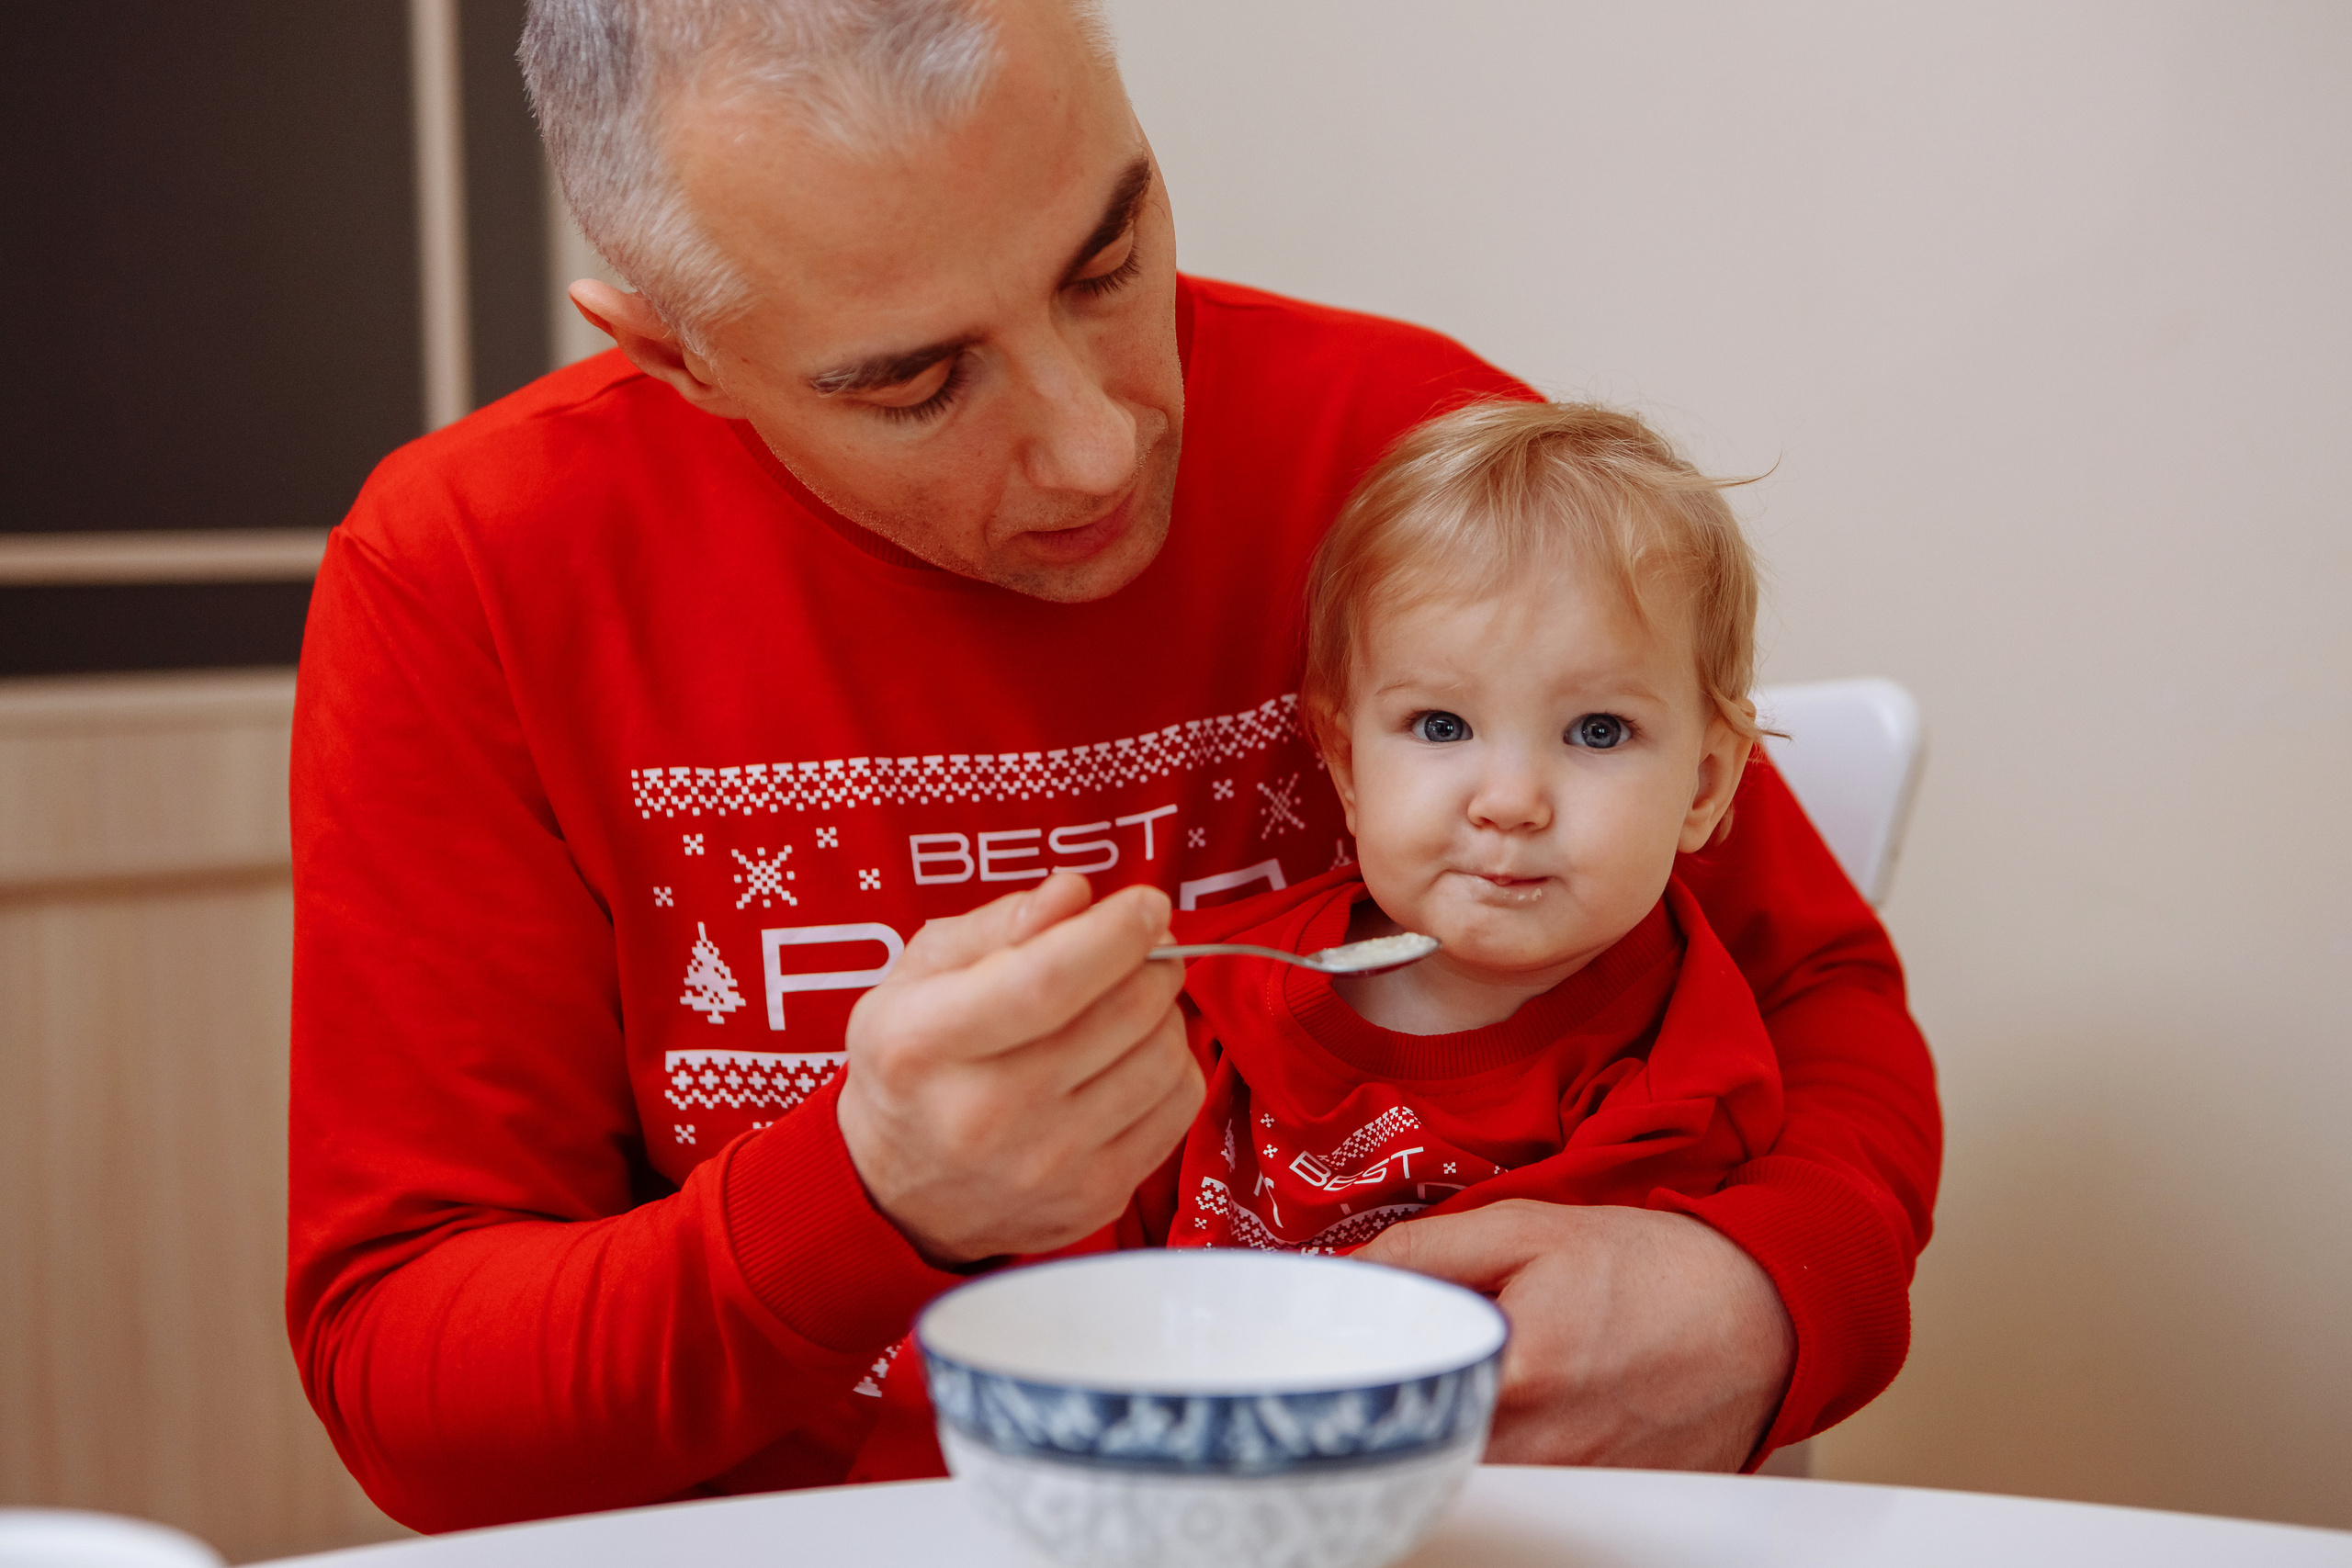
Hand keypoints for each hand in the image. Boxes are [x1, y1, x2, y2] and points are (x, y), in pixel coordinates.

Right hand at [835, 872, 1202, 1266]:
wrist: (899, 1193)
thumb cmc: (913, 1064)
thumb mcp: (919, 975)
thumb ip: (997, 923)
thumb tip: (1074, 893)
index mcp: (926, 1043)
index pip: (1047, 980)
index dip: (1115, 932)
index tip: (1145, 904)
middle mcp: (986, 1114)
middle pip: (1121, 1013)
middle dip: (1151, 961)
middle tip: (1142, 947)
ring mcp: (1046, 1165)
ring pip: (1163, 1057)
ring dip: (1164, 1011)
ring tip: (1130, 1002)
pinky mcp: (1095, 1198)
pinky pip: (1178, 1106)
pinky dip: (1173, 1065)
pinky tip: (1134, 1055)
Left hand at [1356, 1201, 1794, 1468]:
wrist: (1758, 1313)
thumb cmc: (1647, 1268)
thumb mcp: (1524, 1229)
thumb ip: (1422, 1254)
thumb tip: (1343, 1279)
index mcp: (1515, 1374)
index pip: (1395, 1404)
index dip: (1362, 1385)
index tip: (1345, 1364)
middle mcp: (1544, 1451)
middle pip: (1429, 1451)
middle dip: (1405, 1412)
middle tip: (1403, 1372)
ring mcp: (1574, 1490)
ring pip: (1471, 1479)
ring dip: (1451, 1440)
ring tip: (1462, 1390)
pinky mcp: (1599, 1507)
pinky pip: (1523, 1495)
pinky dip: (1502, 1462)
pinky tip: (1514, 1420)